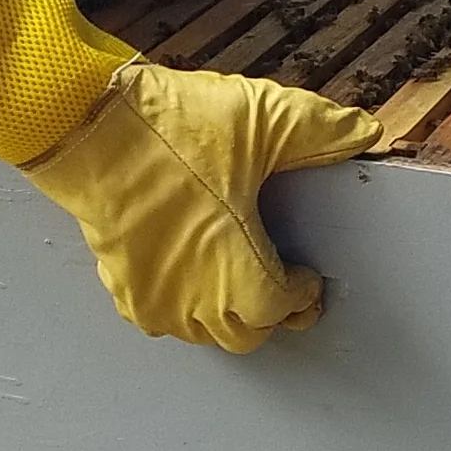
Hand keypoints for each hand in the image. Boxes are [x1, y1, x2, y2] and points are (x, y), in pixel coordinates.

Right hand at [24, 61, 379, 352]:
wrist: (85, 125)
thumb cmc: (171, 128)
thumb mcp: (262, 118)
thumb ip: (321, 131)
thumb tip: (364, 135)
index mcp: (235, 268)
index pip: (282, 309)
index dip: (302, 294)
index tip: (308, 275)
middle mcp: (192, 296)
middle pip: (245, 332)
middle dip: (269, 311)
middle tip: (283, 282)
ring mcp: (151, 294)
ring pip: (201, 330)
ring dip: (226, 312)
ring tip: (241, 275)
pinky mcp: (119, 281)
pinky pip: (160, 316)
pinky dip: (183, 304)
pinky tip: (193, 270)